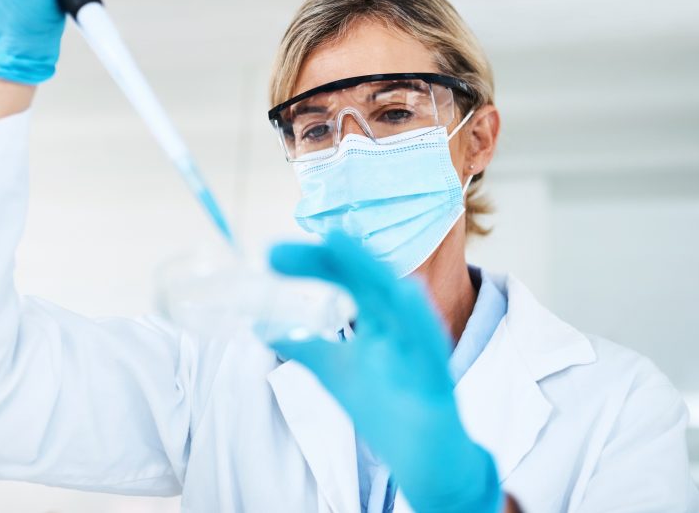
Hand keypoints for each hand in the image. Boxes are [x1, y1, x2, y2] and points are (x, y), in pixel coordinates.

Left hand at [268, 232, 501, 512]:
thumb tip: (261, 328)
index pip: (343, 276)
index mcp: (377, 317)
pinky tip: (405, 293)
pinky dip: (419, 319)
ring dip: (371, 270)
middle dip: (331, 257)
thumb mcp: (334, 370)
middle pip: (367, 278)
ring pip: (398, 301)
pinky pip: (431, 346)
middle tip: (286, 247)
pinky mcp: (437, 380)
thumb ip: (303, 345)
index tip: (270, 253)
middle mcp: (398, 324)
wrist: (428, 456)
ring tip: (340, 242)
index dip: (310, 261)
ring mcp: (418, 349)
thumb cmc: (384, 407)